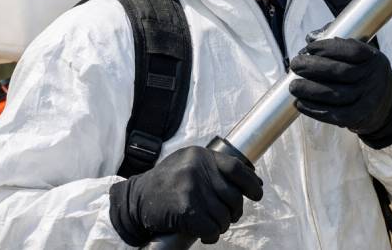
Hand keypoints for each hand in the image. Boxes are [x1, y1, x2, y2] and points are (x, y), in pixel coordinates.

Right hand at [108, 145, 262, 245]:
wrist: (134, 200)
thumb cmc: (166, 184)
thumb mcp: (189, 165)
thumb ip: (214, 169)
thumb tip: (252, 181)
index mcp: (201, 156)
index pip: (236, 167)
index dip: (251, 183)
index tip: (257, 193)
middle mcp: (197, 169)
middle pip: (233, 195)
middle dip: (235, 211)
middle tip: (229, 218)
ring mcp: (191, 188)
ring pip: (223, 215)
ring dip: (222, 226)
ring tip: (215, 227)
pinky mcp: (185, 209)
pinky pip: (210, 227)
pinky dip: (212, 235)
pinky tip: (207, 235)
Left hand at [289, 37, 391, 148]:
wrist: (386, 106)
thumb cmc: (363, 74)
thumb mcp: (361, 56)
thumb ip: (337, 43)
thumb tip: (311, 37)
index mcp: (374, 58)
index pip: (353, 50)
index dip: (328, 48)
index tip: (309, 47)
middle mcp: (374, 78)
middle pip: (341, 72)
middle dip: (313, 67)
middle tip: (295, 64)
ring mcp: (368, 99)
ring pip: (335, 94)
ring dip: (310, 90)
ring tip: (293, 85)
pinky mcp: (358, 118)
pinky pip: (334, 114)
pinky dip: (314, 109)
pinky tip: (300, 103)